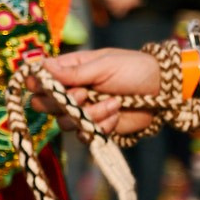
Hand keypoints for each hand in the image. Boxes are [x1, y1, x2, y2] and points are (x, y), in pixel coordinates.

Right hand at [32, 49, 164, 136]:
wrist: (162, 91)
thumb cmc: (134, 69)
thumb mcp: (104, 65)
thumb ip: (73, 71)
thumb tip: (41, 66)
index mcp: (71, 70)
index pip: (41, 78)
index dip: (36, 83)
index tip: (40, 85)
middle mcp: (71, 91)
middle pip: (45, 104)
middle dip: (62, 102)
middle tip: (84, 94)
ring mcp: (83, 111)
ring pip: (66, 122)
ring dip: (89, 114)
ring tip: (114, 103)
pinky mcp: (96, 128)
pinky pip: (85, 135)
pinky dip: (102, 126)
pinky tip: (117, 114)